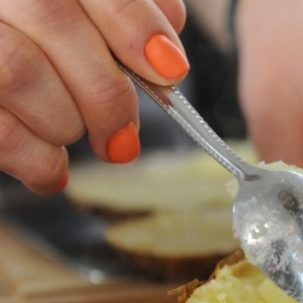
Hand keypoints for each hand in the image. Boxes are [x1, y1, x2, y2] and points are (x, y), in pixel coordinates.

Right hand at [0, 0, 187, 192]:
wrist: (5, 48)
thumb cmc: (50, 41)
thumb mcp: (92, 14)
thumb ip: (131, 14)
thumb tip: (165, 56)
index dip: (135, 24)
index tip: (170, 70)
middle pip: (54, 21)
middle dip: (106, 92)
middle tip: (124, 135)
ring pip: (19, 70)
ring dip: (67, 121)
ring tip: (75, 134)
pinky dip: (36, 158)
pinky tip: (53, 170)